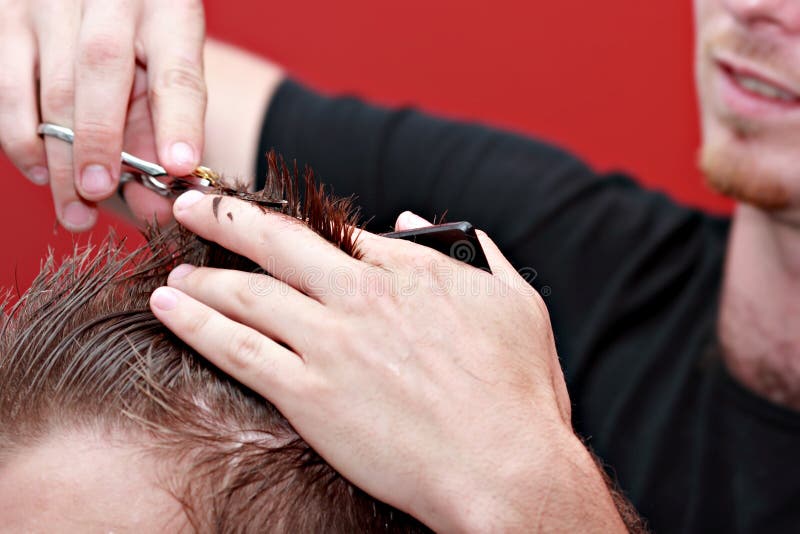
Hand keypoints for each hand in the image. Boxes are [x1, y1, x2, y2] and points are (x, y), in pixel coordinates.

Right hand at [0, 0, 205, 230]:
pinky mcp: (8, 17)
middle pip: (102, 67)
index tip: (179, 166)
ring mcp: (51, 2)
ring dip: (59, 153)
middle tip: (98, 192)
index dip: (179, 121)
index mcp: (168, 10)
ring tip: (74, 205)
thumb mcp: (165, 71)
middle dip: (99, 139)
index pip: (176, 67)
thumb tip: (156, 203)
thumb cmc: (140, 41)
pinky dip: (20, 135)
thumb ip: (164, 129)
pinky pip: (6, 85)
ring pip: (50, 82)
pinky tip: (39, 171)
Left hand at [150, 193, 623, 530]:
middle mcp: (361, 295)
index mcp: (410, 270)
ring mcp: (331, 343)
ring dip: (203, 273)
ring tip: (172, 265)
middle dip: (226, 218)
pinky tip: (169, 307)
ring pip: (247, 292)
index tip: (269, 222)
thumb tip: (414, 218)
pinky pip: (237, 349)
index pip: (338, 232)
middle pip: (277, 243)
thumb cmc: (519, 391)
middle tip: (191, 206)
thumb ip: (474, 249)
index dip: (294, 223)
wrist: (506, 466)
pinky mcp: (309, 394)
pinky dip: (196, 323)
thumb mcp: (517, 302)